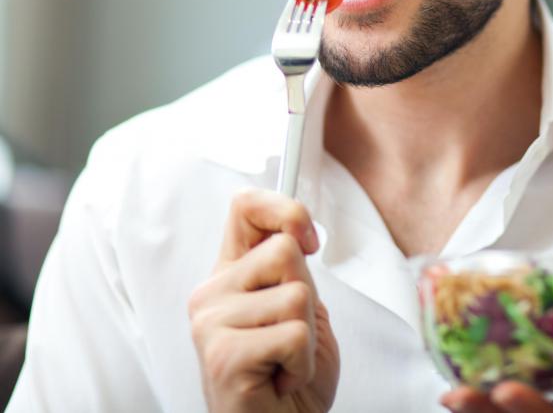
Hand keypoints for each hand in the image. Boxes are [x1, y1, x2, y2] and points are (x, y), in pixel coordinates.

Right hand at [188, 189, 338, 412]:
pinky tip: (279, 379)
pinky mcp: (222, 355)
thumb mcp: (299, 307)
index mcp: (230, 273)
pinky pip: (293, 335)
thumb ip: (291, 267)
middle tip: (290, 335)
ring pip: (296, 295)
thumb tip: (296, 227)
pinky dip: (302, 362)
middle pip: (284, 250)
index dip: (285, 209)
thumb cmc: (290, 374)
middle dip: (307, 296)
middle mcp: (211, 292)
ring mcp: (210, 323)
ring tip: (283, 360)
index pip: (246, 206)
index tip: (309, 240)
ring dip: (306, 336)